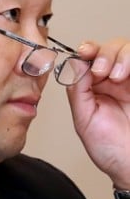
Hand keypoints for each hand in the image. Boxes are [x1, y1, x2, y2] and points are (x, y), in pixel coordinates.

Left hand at [66, 37, 129, 188]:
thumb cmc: (109, 150)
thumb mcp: (84, 118)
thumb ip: (77, 90)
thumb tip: (73, 64)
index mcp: (94, 86)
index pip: (89, 56)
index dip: (86, 50)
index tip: (84, 53)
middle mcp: (114, 81)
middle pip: (109, 48)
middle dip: (102, 52)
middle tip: (100, 70)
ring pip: (127, 49)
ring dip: (118, 56)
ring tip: (114, 76)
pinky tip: (123, 76)